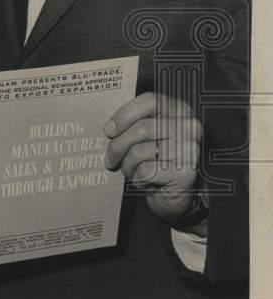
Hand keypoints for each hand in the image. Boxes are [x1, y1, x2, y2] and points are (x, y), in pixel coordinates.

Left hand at [104, 91, 202, 223]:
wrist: (176, 196)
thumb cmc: (157, 162)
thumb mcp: (146, 138)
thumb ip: (133, 125)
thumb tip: (110, 128)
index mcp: (179, 111)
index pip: (150, 101)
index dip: (125, 114)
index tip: (109, 130)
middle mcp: (188, 127)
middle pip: (141, 128)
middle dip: (118, 146)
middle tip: (111, 159)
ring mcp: (189, 150)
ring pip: (139, 151)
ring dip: (127, 165)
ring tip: (132, 171)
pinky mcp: (184, 173)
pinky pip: (145, 171)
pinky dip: (138, 179)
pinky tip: (145, 182)